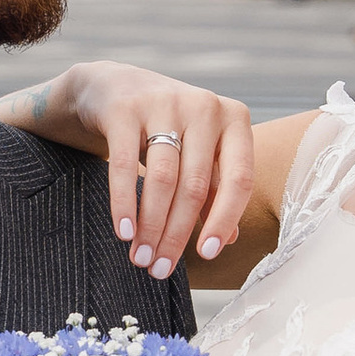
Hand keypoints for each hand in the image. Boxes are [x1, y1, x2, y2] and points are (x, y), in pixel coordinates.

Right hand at [61, 63, 255, 274]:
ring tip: (140, 257)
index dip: (224, 220)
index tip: (206, 255)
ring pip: (163, 179)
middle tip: (160, 268)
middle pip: (196, 185)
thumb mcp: (197, 153)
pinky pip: (124, 165)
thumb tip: (227, 239)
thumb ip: (215, 191)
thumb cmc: (166, 128)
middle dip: (177, 234)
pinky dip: (124, 202)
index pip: (240, 179)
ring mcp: (164, 103)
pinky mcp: (125, 108)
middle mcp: (204, 107)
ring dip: (151, 226)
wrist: (113, 86)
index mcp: (234, 119)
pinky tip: (123, 231)